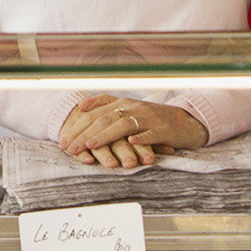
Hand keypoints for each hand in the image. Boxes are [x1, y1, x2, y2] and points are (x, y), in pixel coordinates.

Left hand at [57, 97, 204, 168]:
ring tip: (91, 145)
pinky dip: (141, 138)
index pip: (95, 113)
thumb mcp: (129, 112)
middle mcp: (133, 107)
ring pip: (123, 125)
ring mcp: (148, 117)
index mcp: (123, 103)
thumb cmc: (154, 120)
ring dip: (105, 136)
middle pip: (104, 119)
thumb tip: (81, 108)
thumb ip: (107, 110)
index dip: (77, 126)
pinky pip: (150, 133)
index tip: (63, 140)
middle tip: (70, 147)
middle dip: (85, 134)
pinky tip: (131, 143)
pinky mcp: (163, 129)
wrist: (187, 121)